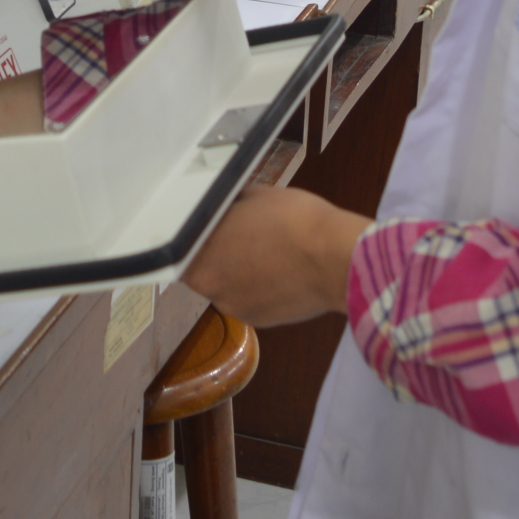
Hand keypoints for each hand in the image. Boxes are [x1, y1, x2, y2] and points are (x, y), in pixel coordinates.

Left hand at [181, 188, 372, 329]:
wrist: (335, 257)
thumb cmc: (291, 220)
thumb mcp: (253, 195)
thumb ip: (228, 206)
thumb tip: (224, 206)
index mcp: (200, 260)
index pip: (182, 251)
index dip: (196, 239)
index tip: (211, 229)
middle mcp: (212, 291)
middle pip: (206, 271)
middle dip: (220, 256)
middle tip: (243, 237)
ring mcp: (237, 310)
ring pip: (230, 288)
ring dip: (240, 275)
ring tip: (268, 254)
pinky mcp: (262, 323)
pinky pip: (252, 301)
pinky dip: (261, 290)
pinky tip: (281, 273)